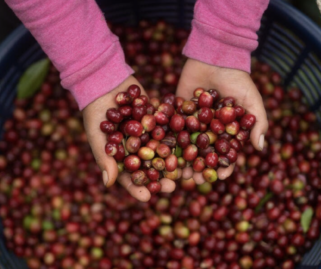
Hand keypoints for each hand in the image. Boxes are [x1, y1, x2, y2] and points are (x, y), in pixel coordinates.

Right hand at [83, 76, 175, 201]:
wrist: (104, 81)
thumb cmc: (95, 111)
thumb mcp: (97, 135)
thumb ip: (104, 158)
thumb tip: (108, 184)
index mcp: (121, 156)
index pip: (129, 177)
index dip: (138, 188)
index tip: (147, 198)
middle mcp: (137, 147)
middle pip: (150, 167)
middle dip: (160, 178)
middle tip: (172, 186)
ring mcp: (148, 133)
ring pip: (163, 151)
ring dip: (173, 161)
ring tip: (185, 170)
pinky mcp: (158, 118)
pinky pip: (169, 129)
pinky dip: (178, 137)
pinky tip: (190, 145)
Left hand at [176, 59, 267, 181]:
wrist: (215, 56)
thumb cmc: (237, 79)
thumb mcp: (252, 100)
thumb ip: (258, 123)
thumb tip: (260, 148)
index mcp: (225, 130)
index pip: (225, 153)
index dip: (224, 165)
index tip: (222, 176)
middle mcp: (207, 129)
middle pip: (202, 154)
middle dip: (198, 168)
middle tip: (193, 180)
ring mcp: (190, 121)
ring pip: (185, 145)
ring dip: (180, 159)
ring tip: (176, 171)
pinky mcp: (176, 111)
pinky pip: (170, 127)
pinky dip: (166, 138)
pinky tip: (162, 150)